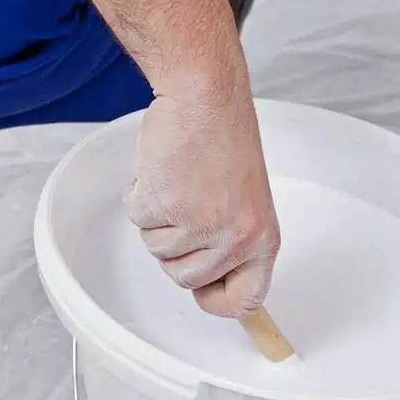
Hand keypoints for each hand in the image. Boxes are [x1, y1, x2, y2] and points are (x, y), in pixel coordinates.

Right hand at [125, 91, 280, 317]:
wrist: (204, 96)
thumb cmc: (223, 139)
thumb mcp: (245, 200)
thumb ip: (232, 240)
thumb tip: (211, 280)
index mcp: (261, 238)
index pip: (246, 300)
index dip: (220, 303)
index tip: (205, 295)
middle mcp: (234, 238)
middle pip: (186, 279)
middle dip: (176, 248)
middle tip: (188, 204)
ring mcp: (199, 224)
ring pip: (158, 251)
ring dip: (158, 217)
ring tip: (179, 180)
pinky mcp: (165, 206)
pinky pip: (138, 220)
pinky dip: (140, 194)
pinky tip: (162, 169)